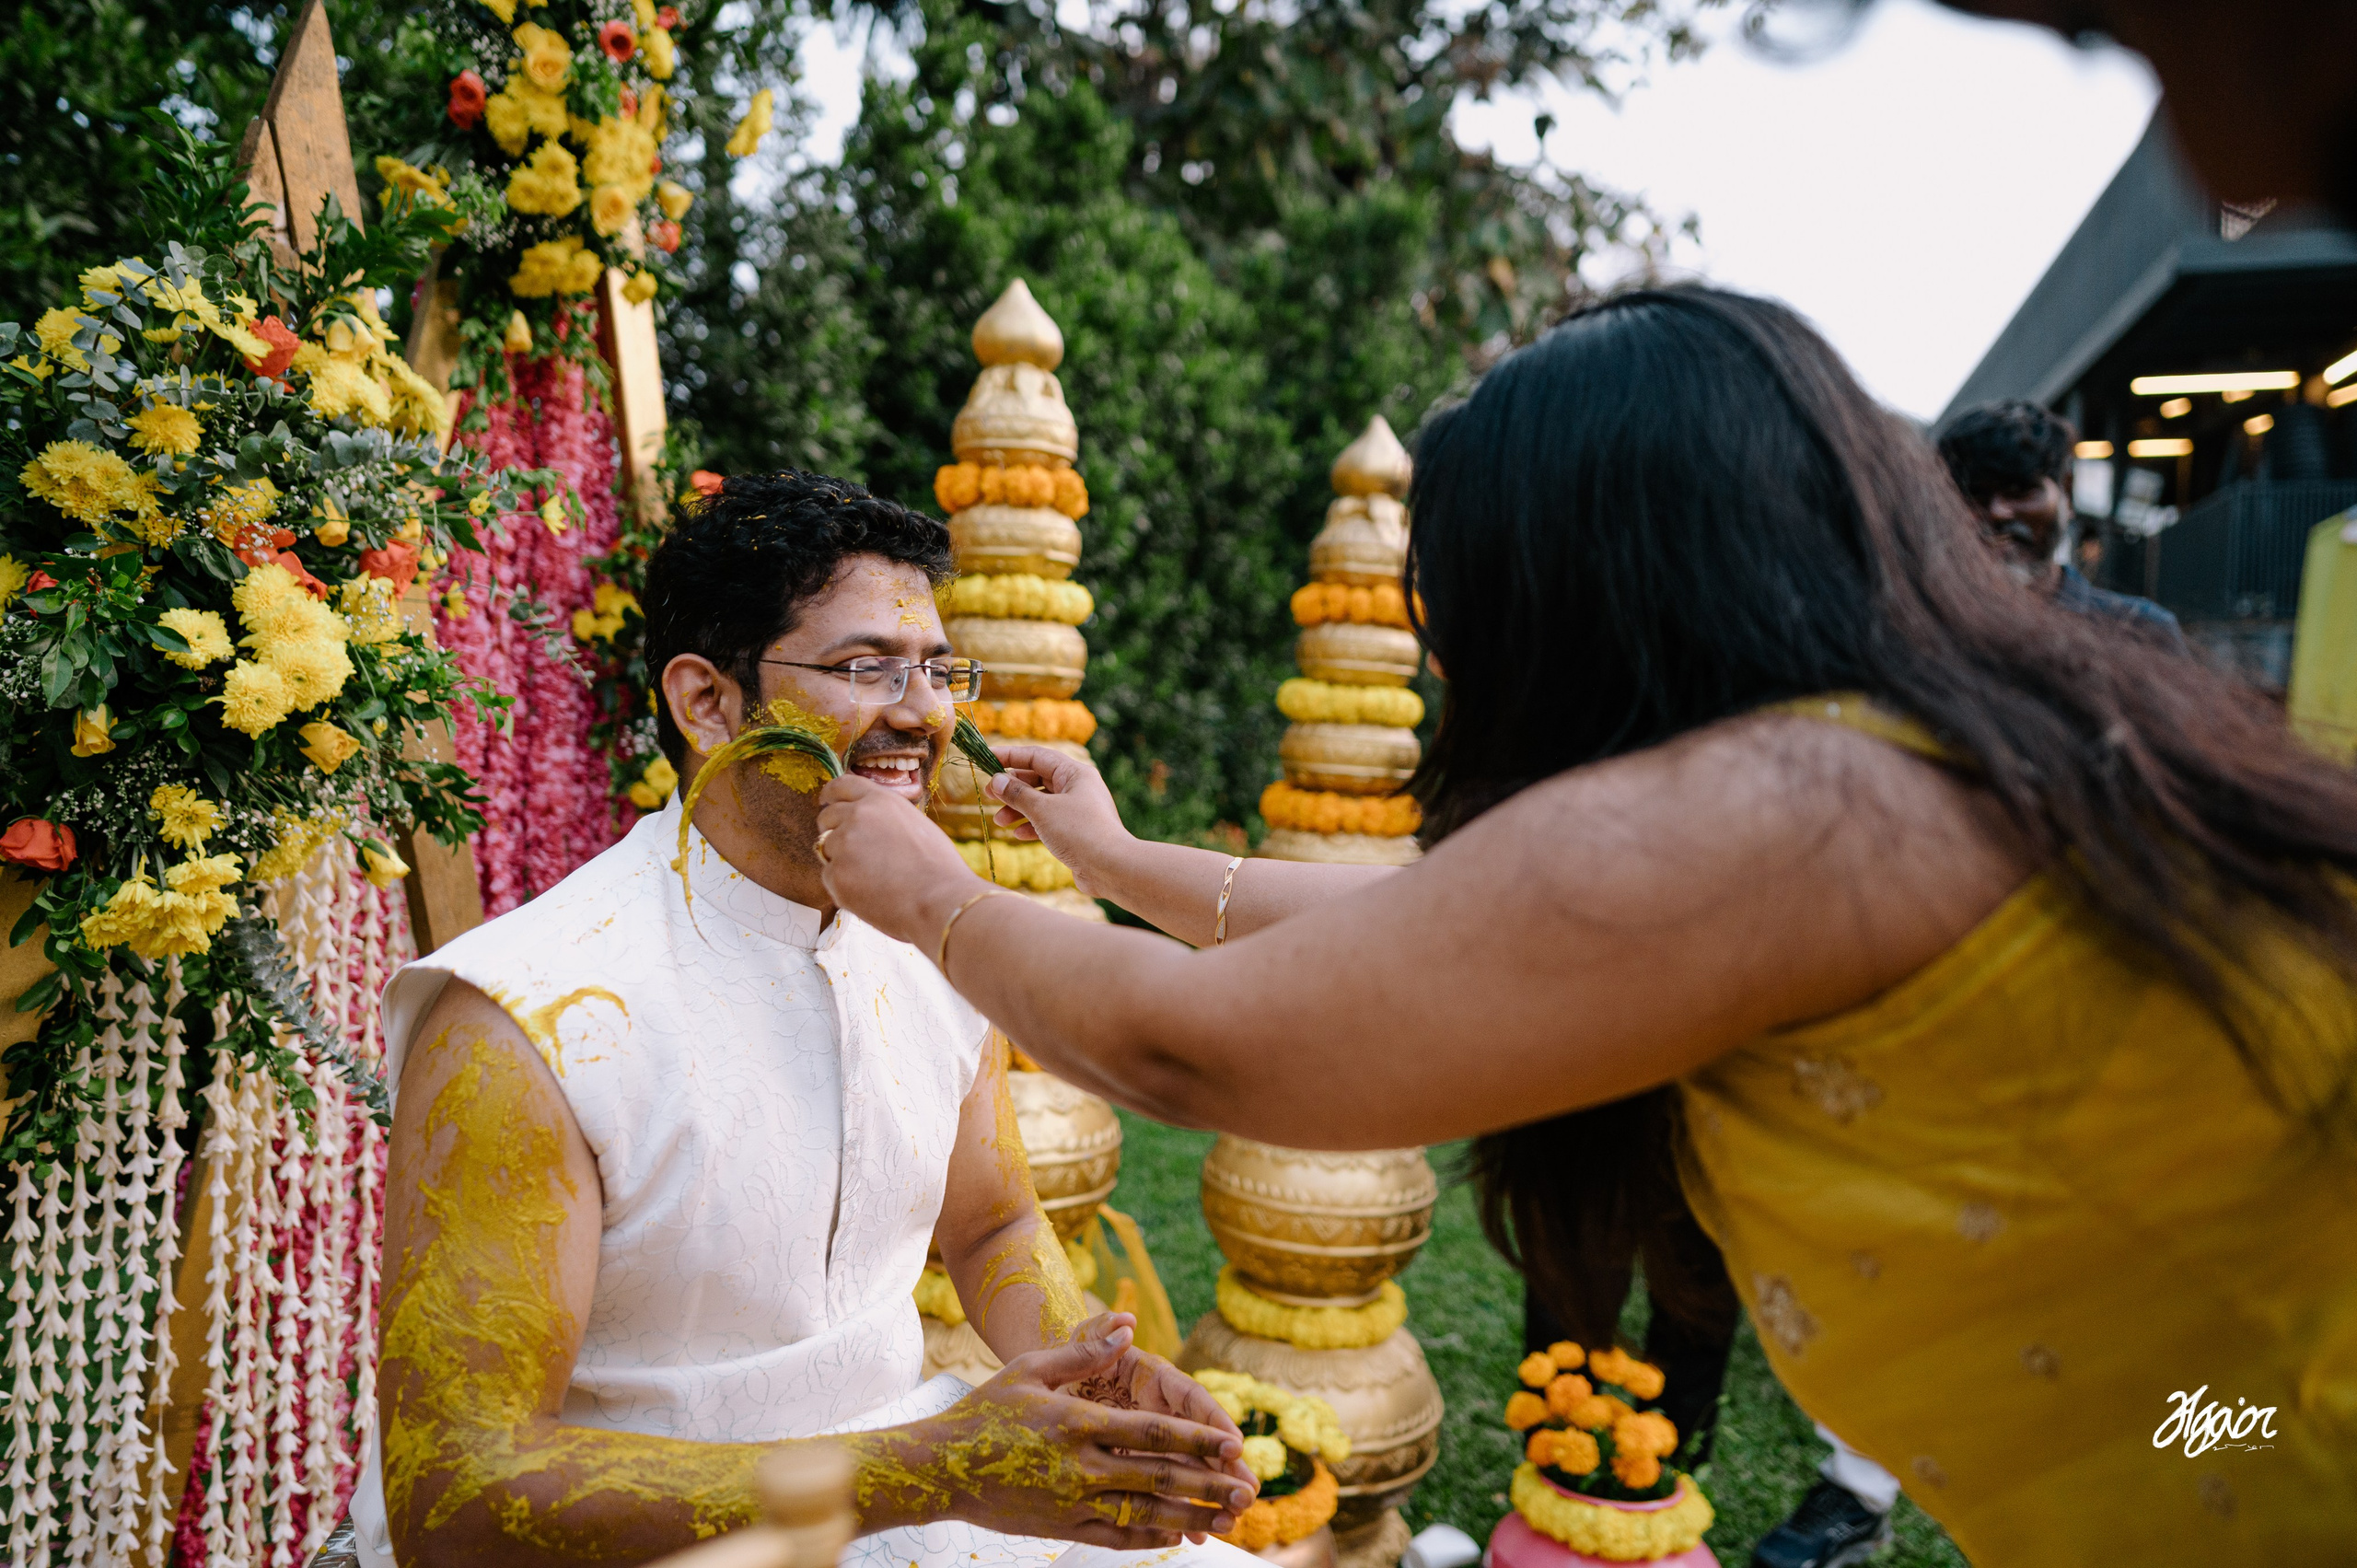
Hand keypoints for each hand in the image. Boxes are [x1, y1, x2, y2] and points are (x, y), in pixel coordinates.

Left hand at [814, 774, 979, 947]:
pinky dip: (843, 885)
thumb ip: (886, 817)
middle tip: (850, 850)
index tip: (826, 801)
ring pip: (826, 849)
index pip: (842, 786)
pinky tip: (869, 893)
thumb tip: (870, 824)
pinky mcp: (835, 875)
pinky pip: (829, 877)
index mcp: (880, 800)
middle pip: (827, 817)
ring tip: (871, 877)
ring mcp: (843, 845)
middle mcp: (857, 816)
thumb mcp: (915, 823)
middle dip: (832, 830)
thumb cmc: (937, 867)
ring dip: (841, 860)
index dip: (830, 794)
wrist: (938, 900)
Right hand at [925, 1318, 1256, 1547]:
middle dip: (1208, 1484)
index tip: (1232, 1444)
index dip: (1197, 1440)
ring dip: (1189, 1517)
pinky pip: (1115, 1537)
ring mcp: (1071, 1502)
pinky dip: (1149, 1538)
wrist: (939, 1468)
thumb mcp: (1030, 1368)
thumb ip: (1083, 1352)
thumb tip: (1126, 1326)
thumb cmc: (984, 1411)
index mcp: (1077, 1422)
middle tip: (1247, 1490)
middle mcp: (1080, 1465)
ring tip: (1225, 1522)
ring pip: (1143, 1513)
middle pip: (1158, 1477)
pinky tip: (1176, 1536)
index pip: (1152, 1431)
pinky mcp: (1061, 1528)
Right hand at [982, 744, 1131, 898]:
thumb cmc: (1079, 832)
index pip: (1036, 756)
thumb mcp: (1042, 810)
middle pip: (1038, 779)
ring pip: (1041, 802)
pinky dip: (1032, 825)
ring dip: (1018, 809)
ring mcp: (1078, 810)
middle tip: (988, 795)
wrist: (1111, 868)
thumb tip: (997, 781)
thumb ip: (1017, 794)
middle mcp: (1078, 788)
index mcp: (1074, 773)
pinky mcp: (1077, 831)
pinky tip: (1018, 834)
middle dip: (1012, 788)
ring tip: (999, 821)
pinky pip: (1049, 822)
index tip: (986, 758)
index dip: (1010, 756)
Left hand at [1060, 1326, 1259, 1501]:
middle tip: (1247, 1493)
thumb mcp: (1080, 1344)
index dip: (1214, 1421)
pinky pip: (1166, 1489)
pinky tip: (1199, 1533)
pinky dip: (1181, 1510)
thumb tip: (1126, 1321)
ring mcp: (1154, 1441)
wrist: (1048, 1389)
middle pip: (1200, 1439)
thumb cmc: (1067, 1361)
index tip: (1236, 1443)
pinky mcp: (1141, 1464)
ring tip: (1231, 1521)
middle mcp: (1162, 1410)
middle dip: (1225, 1467)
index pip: (1189, 1398)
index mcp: (1154, 1378)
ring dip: (1211, 1495)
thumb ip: (1101, 1334)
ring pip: (1190, 1469)